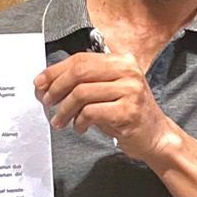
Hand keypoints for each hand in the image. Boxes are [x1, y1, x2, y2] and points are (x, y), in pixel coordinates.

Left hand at [35, 54, 180, 163]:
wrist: (156, 136)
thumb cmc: (127, 114)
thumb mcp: (108, 90)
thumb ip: (84, 82)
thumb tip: (47, 82)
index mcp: (122, 60)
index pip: (81, 59)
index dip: (56, 70)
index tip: (40, 83)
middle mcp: (128, 71)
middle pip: (79, 72)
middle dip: (56, 87)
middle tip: (47, 102)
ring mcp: (131, 90)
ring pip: (82, 93)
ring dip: (64, 109)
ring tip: (60, 120)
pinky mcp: (128, 111)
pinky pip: (91, 112)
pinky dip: (79, 121)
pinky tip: (80, 127)